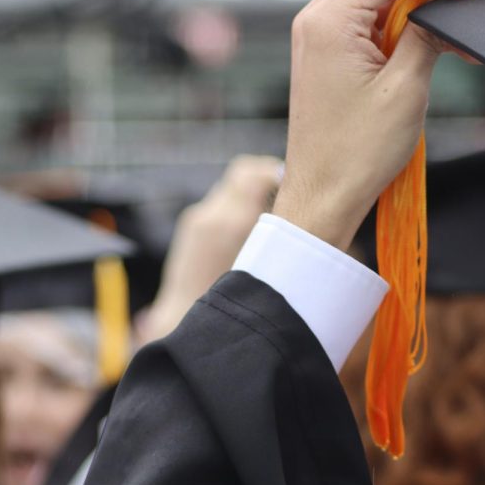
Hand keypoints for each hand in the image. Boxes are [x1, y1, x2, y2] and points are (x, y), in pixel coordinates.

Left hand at [138, 155, 282, 340]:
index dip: (279, 172)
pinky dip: (237, 203)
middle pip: (244, 171)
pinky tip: (251, 223)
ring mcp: (199, 216)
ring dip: (252, 189)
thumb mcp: (263, 267)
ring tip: (271, 206)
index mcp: (233, 223)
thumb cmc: (235, 300)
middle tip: (287, 186)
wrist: (182, 313)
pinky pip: (220, 201)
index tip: (297, 183)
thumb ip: (279, 237)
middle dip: (266, 174)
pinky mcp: (191, 222)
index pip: (257, 175)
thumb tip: (302, 212)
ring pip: (232, 184)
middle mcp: (213, 214)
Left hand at [273, 0, 484, 250]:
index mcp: (330, 21)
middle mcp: (316, 17)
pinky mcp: (325, 50)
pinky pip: (366, 11)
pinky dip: (402, 8)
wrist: (322, 195)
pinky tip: (436, 23)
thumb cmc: (358, 152)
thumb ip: (427, 34)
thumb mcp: (405, 88)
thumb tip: (447, 1)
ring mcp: (317, 32)